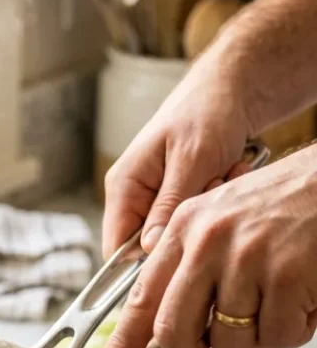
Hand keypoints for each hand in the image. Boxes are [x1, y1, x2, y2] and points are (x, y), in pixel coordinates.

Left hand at [95, 144, 316, 347]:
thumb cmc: (286, 208)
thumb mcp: (222, 224)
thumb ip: (190, 273)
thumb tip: (165, 338)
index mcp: (184, 229)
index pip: (140, 299)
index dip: (121, 347)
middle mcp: (207, 240)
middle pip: (174, 332)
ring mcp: (247, 256)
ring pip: (232, 341)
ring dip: (258, 340)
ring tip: (281, 303)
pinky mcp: (288, 272)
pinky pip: (278, 336)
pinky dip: (295, 331)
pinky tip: (306, 299)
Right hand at [102, 53, 251, 260]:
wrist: (232, 86)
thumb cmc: (207, 112)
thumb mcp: (190, 161)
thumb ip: (167, 208)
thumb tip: (149, 250)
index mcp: (124, 186)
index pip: (115, 248)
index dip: (143, 261)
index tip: (178, 250)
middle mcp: (133, 196)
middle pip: (149, 243)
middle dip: (182, 229)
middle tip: (209, 192)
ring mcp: (154, 196)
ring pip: (174, 230)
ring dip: (202, 212)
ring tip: (221, 175)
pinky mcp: (176, 195)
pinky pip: (191, 216)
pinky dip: (212, 201)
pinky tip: (227, 172)